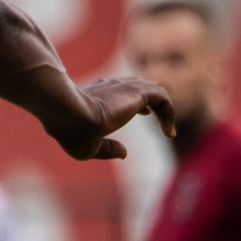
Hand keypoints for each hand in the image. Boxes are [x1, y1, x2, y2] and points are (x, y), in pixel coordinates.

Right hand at [51, 77, 176, 163]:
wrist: (72, 115)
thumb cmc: (73, 132)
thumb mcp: (90, 147)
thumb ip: (108, 149)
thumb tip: (124, 153)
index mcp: (96, 95)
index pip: (121, 90)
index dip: (136, 102)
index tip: (144, 114)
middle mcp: (111, 87)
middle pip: (140, 87)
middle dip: (152, 101)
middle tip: (162, 120)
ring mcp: (124, 87)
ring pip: (153, 91)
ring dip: (163, 110)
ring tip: (168, 131)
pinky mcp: (137, 91)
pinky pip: (162, 98)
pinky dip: (169, 113)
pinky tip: (169, 133)